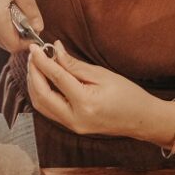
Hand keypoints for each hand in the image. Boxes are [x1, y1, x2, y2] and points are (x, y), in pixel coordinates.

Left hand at [26, 41, 158, 137]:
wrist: (141, 120)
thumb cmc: (127, 95)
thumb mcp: (102, 74)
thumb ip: (74, 64)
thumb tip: (55, 50)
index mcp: (85, 103)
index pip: (56, 78)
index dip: (41, 60)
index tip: (34, 47)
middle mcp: (75, 118)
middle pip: (41, 94)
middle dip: (34, 73)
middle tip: (33, 55)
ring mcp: (72, 126)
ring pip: (41, 105)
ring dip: (34, 84)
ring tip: (36, 65)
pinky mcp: (71, 127)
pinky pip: (48, 110)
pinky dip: (41, 94)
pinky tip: (43, 79)